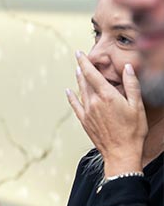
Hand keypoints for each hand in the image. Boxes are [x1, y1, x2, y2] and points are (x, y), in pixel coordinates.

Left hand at [66, 52, 145, 175]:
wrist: (121, 152)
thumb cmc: (133, 130)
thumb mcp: (137, 106)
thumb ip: (131, 85)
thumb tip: (127, 68)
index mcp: (107, 96)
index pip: (92, 74)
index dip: (84, 62)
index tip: (79, 53)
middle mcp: (94, 102)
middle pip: (84, 81)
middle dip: (81, 68)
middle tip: (78, 57)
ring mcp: (87, 112)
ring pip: (80, 91)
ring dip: (78, 79)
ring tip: (77, 70)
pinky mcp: (84, 121)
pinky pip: (75, 105)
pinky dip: (71, 97)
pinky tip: (68, 91)